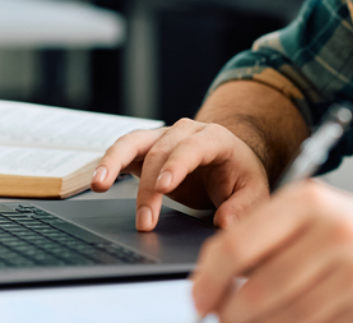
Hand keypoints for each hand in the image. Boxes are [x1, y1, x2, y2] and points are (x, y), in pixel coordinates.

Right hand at [90, 118, 271, 230]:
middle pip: (160, 151)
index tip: (163, 187)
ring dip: (115, 162)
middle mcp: (186, 131)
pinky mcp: (147, 148)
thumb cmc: (240, 176)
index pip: (192, 147)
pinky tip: (98, 181)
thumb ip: (243, 207)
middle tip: (145, 222)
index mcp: (215, 138)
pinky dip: (109, 163)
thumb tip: (225, 222)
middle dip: (148, 188)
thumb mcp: (254, 192)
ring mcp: (164, 137)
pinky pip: (124, 151)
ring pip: (134, 142)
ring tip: (100, 184)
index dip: (176, 164)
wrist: (230, 162)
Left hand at [191, 181, 352, 322]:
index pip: (236, 246)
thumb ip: (263, 235)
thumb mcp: (313, 215)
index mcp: (309, 202)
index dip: (207, 280)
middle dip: (228, 315)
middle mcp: (334, 234)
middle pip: (254, 292)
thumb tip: (211, 276)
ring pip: (281, 320)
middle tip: (222, 318)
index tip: (198, 298)